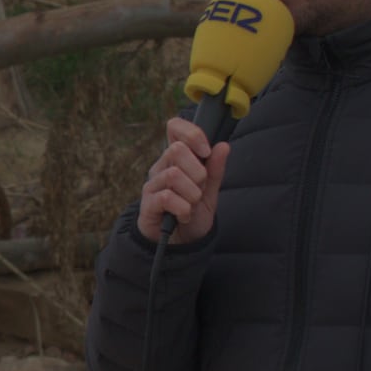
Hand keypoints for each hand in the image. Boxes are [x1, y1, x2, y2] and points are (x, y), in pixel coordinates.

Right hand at [136, 121, 227, 242]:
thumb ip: (215, 169)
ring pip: (174, 174)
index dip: (192, 133)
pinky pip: (166, 197)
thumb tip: (223, 146)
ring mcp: (152, 185)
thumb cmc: (193, 212)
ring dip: (192, 193)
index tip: (206, 151)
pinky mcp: (147, 204)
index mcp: (177, 158)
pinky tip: (184, 215)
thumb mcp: (210, 191)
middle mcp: (161, 167)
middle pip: (177, 149)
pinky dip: (183, 209)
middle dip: (198, 172)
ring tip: (193, 205)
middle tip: (200, 189)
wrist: (181, 243)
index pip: (175, 127)